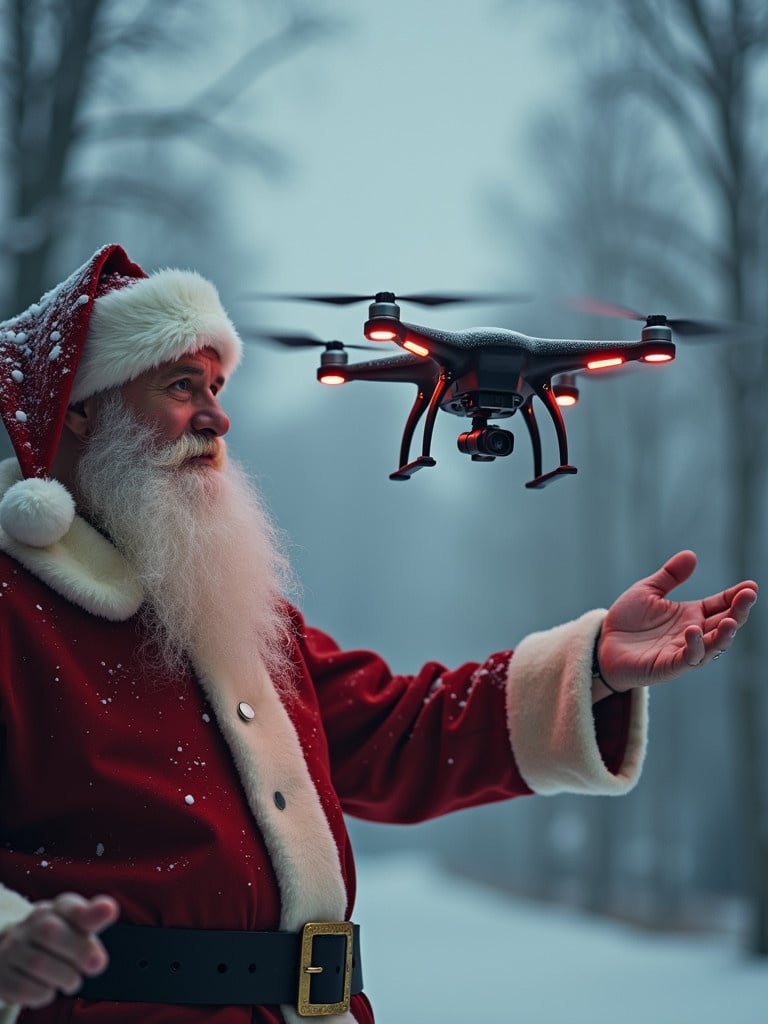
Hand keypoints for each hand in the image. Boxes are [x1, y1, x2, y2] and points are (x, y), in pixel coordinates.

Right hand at [0, 893, 117, 1008]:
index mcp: (54, 909)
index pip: (69, 905)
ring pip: (38, 963)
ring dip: (64, 977)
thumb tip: (109, 909)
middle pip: (50, 932)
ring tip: (71, 980)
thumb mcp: (77, 926)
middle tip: (96, 965)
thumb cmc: (59, 940)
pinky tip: (49, 988)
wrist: (16, 954)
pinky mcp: (3, 975)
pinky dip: (43, 993)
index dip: (88, 910)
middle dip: (79, 950)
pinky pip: (24, 988)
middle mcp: (29, 925)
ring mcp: (12, 949)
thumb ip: (93, 918)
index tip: (109, 911)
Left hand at [596, 550, 757, 693]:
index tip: (751, 586)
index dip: (736, 596)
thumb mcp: (648, 591)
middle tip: (748, 596)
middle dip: (738, 611)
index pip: (721, 605)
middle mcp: (693, 633)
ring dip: (724, 635)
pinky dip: (694, 647)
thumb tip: (691, 555)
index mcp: (692, 615)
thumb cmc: (628, 619)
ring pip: (712, 646)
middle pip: (724, 624)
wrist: (604, 642)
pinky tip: (694, 632)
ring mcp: (682, 651)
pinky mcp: (668, 666)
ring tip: (730, 620)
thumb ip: (669, 576)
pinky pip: (686, 659)